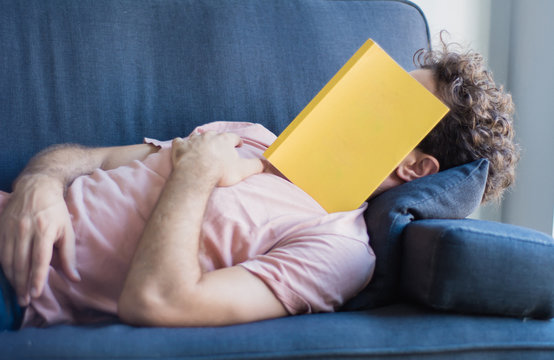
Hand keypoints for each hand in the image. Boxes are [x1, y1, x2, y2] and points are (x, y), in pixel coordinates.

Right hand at [0, 175, 79, 305]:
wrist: (36, 186)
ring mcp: (10, 228)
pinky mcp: (1, 227)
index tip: (36, 294)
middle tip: (26, 301)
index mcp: (44, 230)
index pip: (39, 260)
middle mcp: (25, 230)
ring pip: (8, 260)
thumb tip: (74, 278)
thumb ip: (69, 255)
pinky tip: (9, 276)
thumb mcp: (67, 230)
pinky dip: (4, 266)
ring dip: (12, 279)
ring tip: (18, 293)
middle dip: (23, 285)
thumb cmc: (56, 210)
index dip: (37, 278)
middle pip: (21, 263)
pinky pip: (0, 252)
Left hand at [171, 131, 262, 186]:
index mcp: (225, 140)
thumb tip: (269, 164)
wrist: (196, 174)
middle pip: (215, 135)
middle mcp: (209, 136)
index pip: (233, 138)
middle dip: (218, 141)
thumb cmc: (220, 172)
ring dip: (200, 141)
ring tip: (202, 148)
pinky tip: (182, 147)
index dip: (236, 142)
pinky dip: (181, 144)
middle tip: (220, 149)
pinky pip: (180, 141)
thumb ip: (257, 165)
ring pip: (198, 136)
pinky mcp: (180, 146)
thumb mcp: (243, 170)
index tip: (238, 145)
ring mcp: (193, 140)